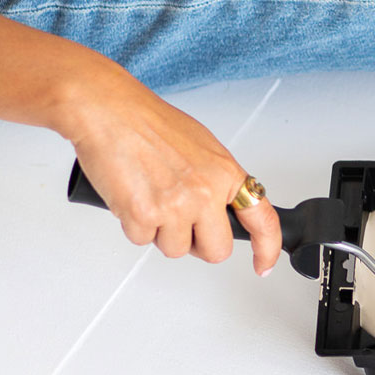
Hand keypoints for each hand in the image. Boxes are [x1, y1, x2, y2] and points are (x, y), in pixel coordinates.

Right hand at [63, 67, 281, 275]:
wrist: (108, 110)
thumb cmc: (149, 122)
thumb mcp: (203, 148)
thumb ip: (217, 182)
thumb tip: (220, 209)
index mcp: (226, 174)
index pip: (262, 220)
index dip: (266, 248)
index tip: (263, 264)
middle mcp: (205, 193)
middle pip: (216, 251)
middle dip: (199, 245)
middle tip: (183, 226)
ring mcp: (175, 207)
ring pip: (175, 249)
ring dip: (161, 233)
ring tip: (151, 198)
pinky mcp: (143, 215)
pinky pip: (142, 240)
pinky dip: (134, 225)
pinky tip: (132, 196)